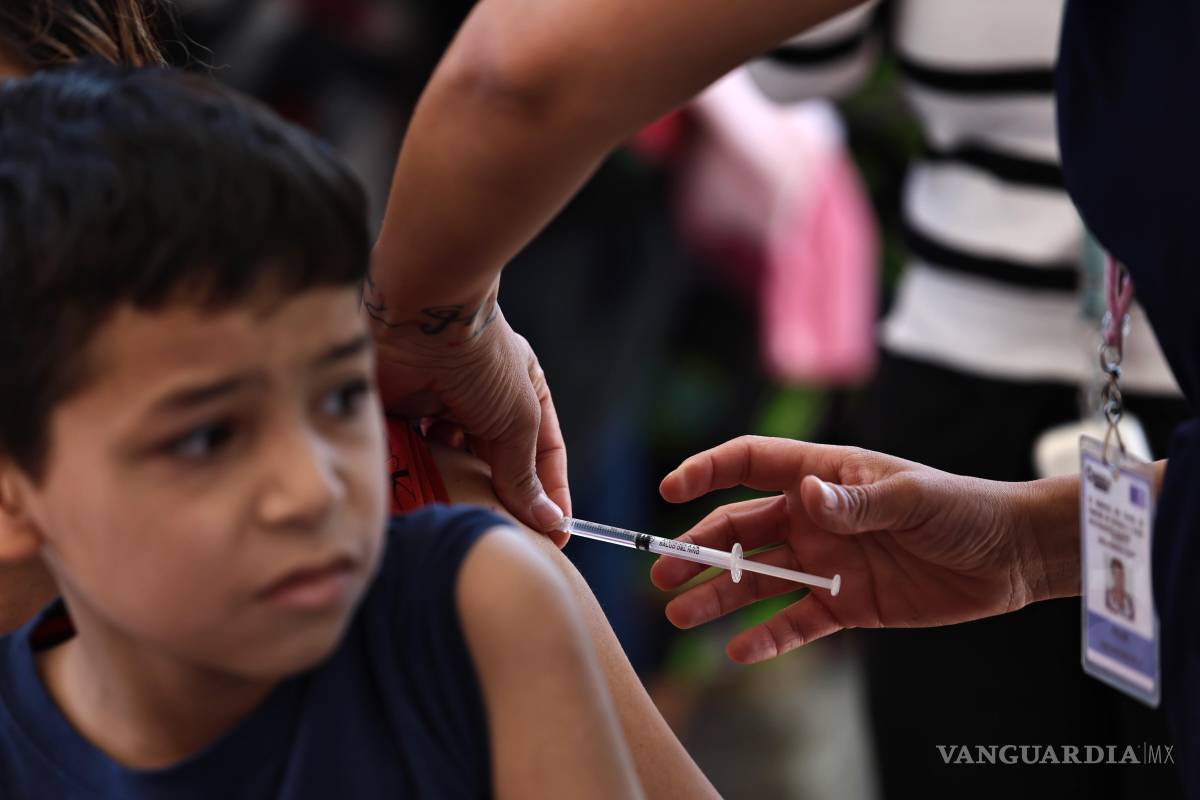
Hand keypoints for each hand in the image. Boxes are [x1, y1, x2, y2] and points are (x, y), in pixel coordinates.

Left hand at [367, 293, 569, 540]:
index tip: (556, 534)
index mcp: (523, 395)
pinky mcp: (406, 415)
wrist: (420, 320)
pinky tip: (422, 495)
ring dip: (457, 489)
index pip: (544, 454)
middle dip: (500, 497)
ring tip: (460, 516)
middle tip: (503, 534)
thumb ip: (524, 473)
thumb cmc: (482, 360)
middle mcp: (484, 402)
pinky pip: (415, 456)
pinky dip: (418, 476)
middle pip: (497, 464)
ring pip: (454, 464)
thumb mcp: (518, 418)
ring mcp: (443, 408)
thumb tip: (548, 521)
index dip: (551, 494)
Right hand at [650, 436, 1076, 662]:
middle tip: (660, 572)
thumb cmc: (963, 508)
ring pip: (758, 578)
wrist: (1010, 557)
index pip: (751, 464)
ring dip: (718, 594)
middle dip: (699, 547)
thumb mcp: (912, 497)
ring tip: (678, 614)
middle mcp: (815, 516)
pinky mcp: (846, 604)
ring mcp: (827, 561)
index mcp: (824, 474)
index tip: (670, 489)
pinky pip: (796, 621)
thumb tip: (807, 494)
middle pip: (741, 527)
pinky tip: (737, 652)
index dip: (708, 471)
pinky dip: (767, 637)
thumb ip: (855, 500)